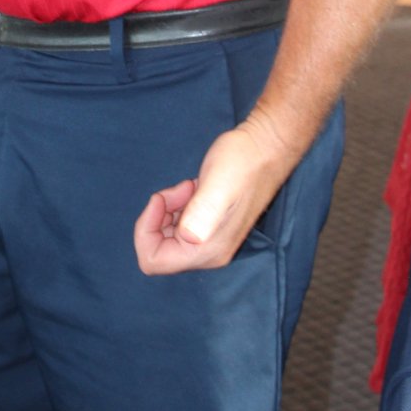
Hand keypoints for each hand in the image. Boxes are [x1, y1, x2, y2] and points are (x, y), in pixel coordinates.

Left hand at [132, 117, 296, 274]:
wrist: (265, 149)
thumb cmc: (242, 163)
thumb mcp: (219, 184)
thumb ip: (203, 212)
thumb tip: (188, 238)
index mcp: (207, 251)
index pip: (154, 261)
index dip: (146, 230)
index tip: (161, 200)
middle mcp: (208, 253)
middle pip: (158, 250)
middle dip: (158, 218)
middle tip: (179, 191)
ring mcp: (209, 241)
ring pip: (167, 237)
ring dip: (168, 209)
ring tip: (189, 187)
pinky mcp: (208, 227)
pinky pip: (178, 227)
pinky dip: (176, 206)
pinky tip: (193, 188)